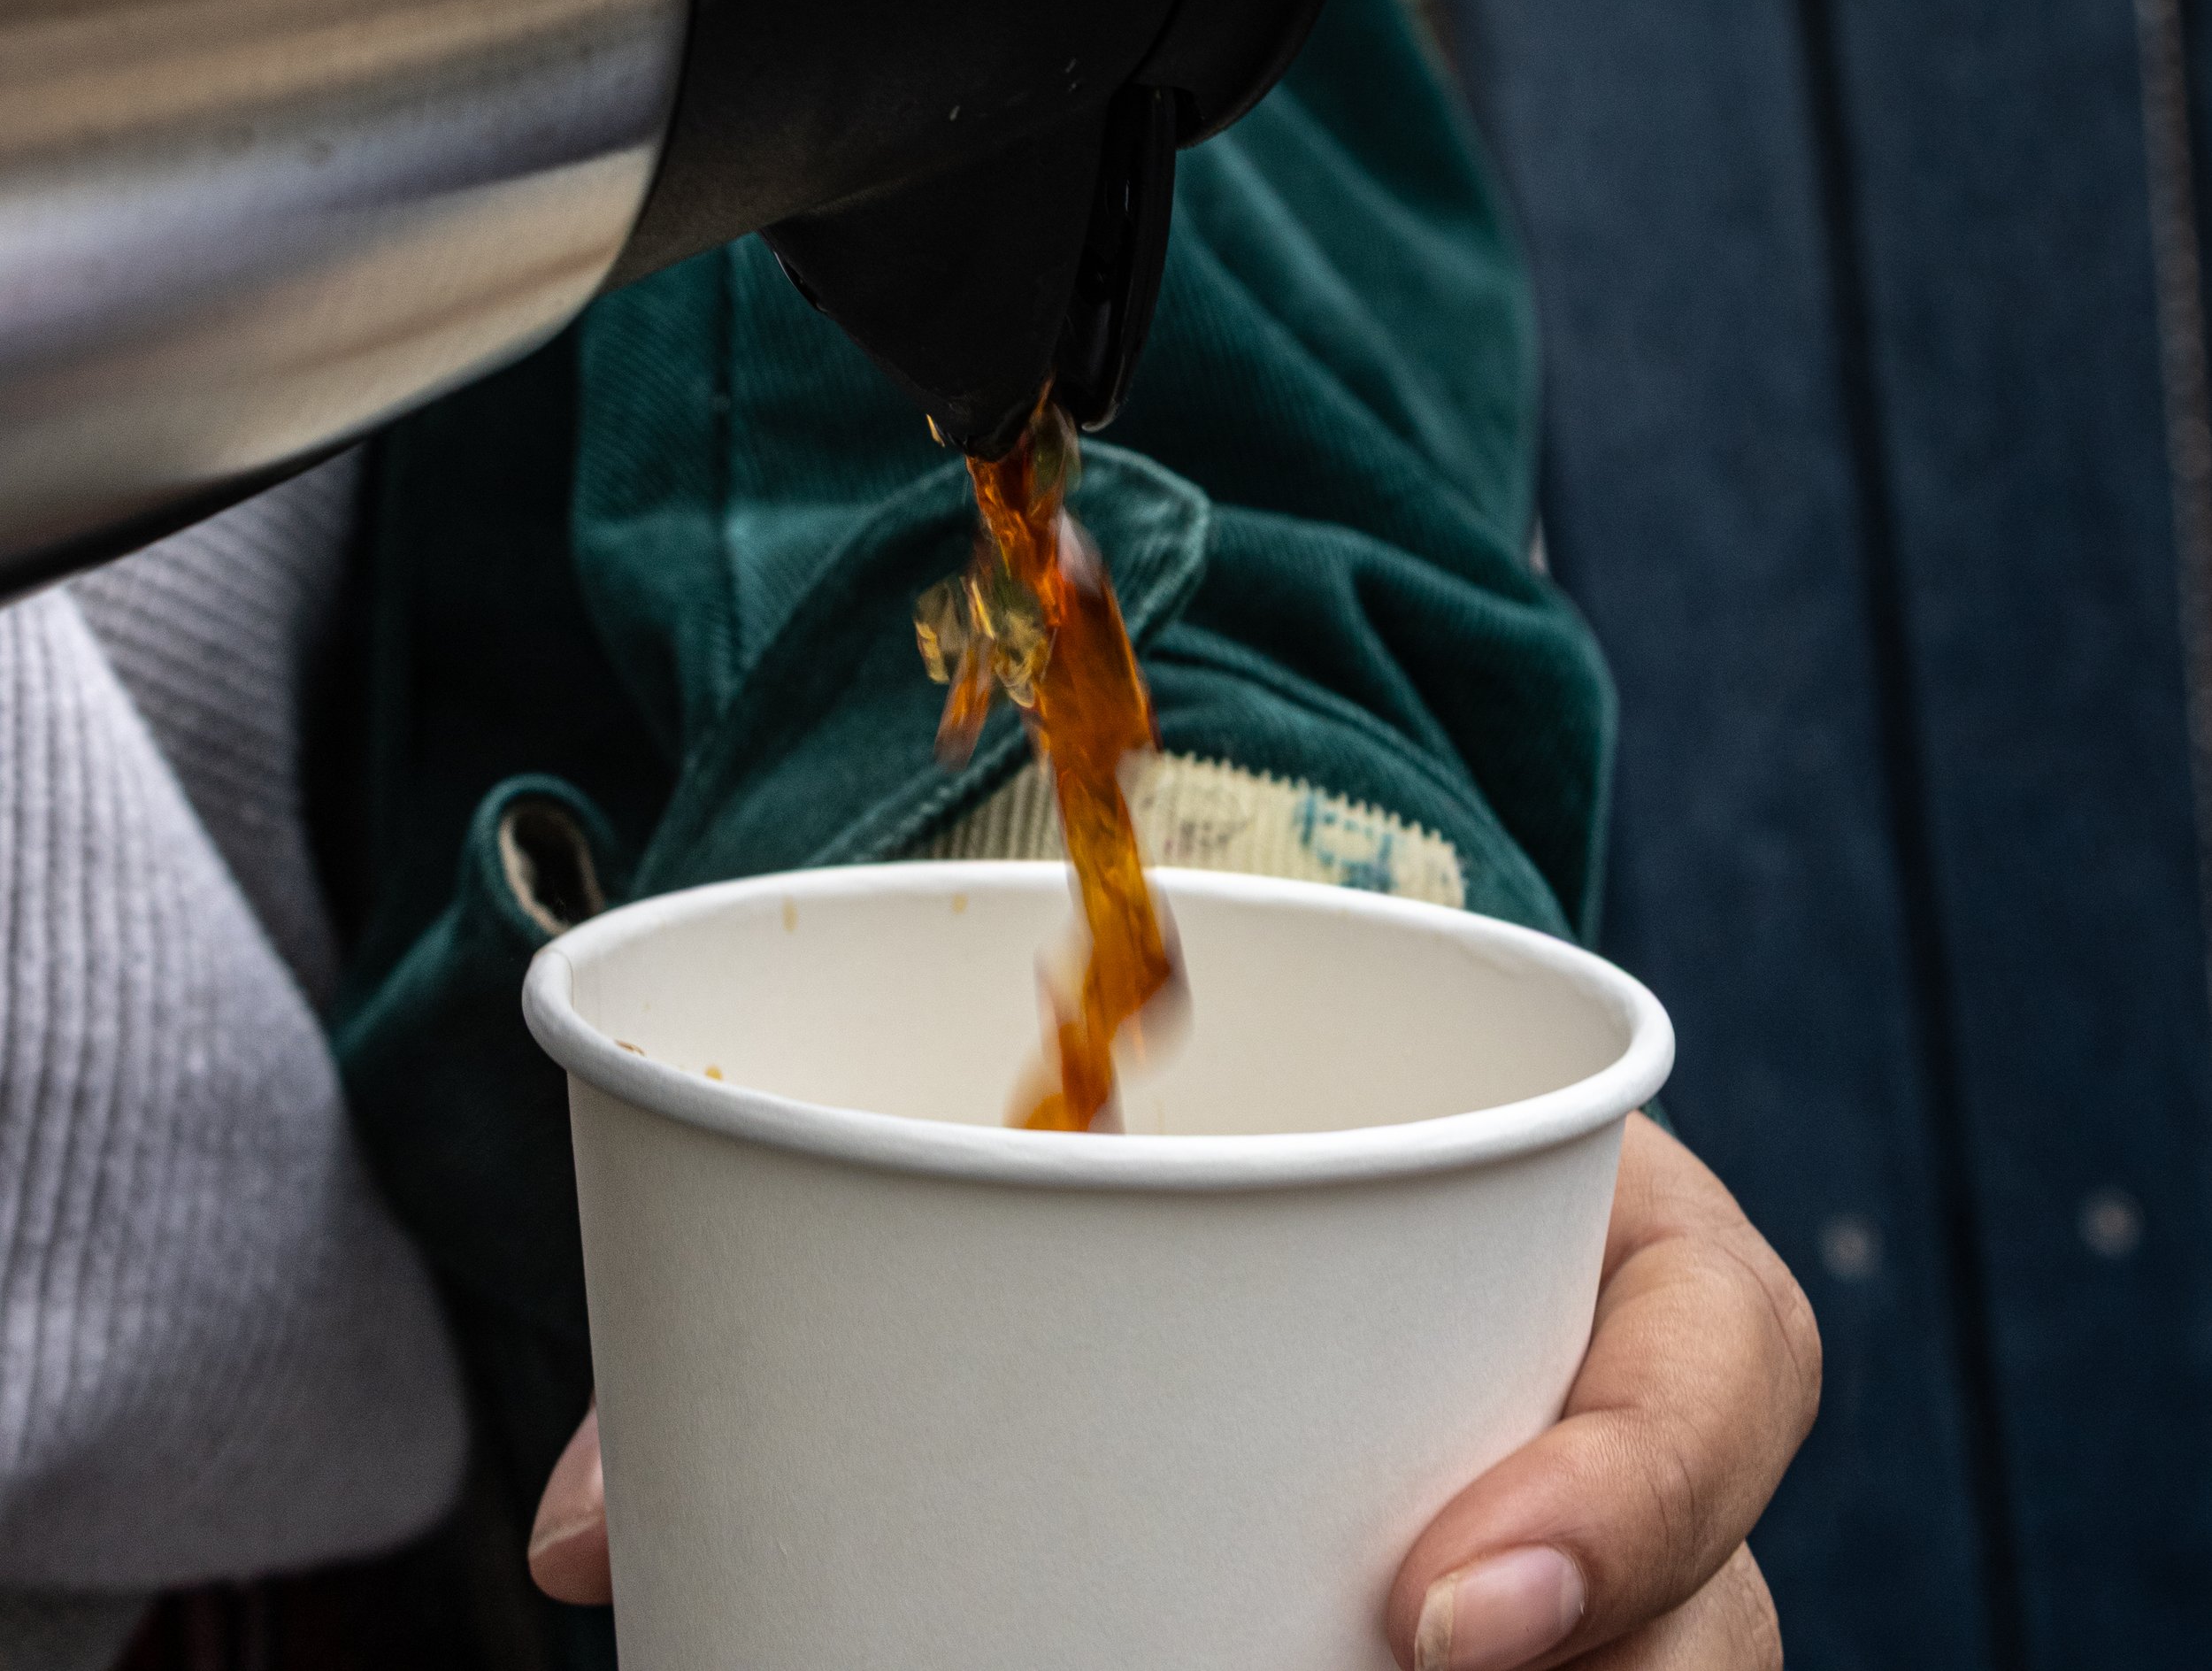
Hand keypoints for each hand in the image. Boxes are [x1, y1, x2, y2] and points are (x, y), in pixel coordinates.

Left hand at [528, 1112, 1819, 1650]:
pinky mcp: (1467, 1631)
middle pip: (1718, 1621)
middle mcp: (1607, 1413)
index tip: (1428, 1606)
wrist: (1228, 1086)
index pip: (1727, 1357)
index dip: (1632, 1492)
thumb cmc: (1172, 1089)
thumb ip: (856, 1251)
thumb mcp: (1093, 1080)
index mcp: (1594, 1225)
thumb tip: (571, 1540)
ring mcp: (1563, 1548)